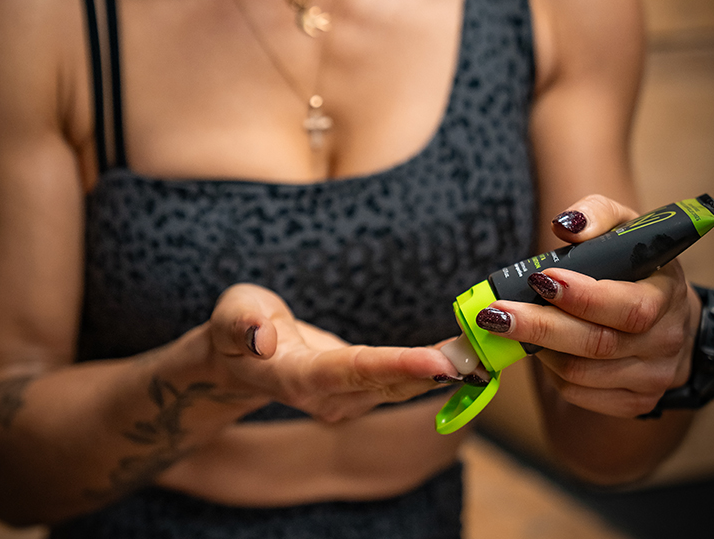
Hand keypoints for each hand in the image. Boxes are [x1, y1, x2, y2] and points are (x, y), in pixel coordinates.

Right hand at [204, 283, 459, 421]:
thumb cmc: (235, 329)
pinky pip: (400, 382)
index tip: (438, 363)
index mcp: (299, 377)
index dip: (397, 367)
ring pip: (400, 387)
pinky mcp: (357, 393)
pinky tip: (461, 355)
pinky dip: (431, 369)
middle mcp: (328, 398)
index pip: (355, 371)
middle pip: (388, 384)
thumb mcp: (231, 313)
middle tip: (479, 355)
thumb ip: (242, 323)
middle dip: (435, 371)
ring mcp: (345, 401)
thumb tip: (261, 337)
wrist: (236, 359)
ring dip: (442, 371)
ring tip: (482, 350)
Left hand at [474, 195, 697, 417]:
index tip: (539, 279)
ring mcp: (654, 376)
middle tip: (496, 312)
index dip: (583, 297)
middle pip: (599, 344)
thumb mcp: (622, 224)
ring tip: (510, 324)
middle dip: (540, 327)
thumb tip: (566, 226)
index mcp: (667, 293)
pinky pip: (580, 394)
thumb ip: (594, 214)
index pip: (630, 307)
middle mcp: (667, 340)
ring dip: (539, 349)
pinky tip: (538, 347)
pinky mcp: (636, 402)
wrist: (664, 310)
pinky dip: (550, 372)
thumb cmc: (634, 262)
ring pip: (582, 373)